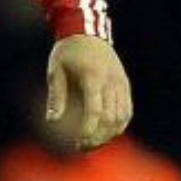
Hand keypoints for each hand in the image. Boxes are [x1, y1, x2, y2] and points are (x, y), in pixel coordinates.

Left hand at [46, 35, 133, 151]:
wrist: (87, 31)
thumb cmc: (67, 52)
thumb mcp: (55, 71)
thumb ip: (56, 96)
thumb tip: (52, 120)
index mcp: (92, 78)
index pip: (95, 111)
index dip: (88, 130)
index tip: (77, 142)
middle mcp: (111, 82)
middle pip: (111, 118)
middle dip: (98, 137)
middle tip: (81, 148)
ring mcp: (120, 83)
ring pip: (122, 117)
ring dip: (109, 135)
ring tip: (92, 143)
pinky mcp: (124, 85)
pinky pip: (127, 110)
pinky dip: (119, 125)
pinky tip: (106, 133)